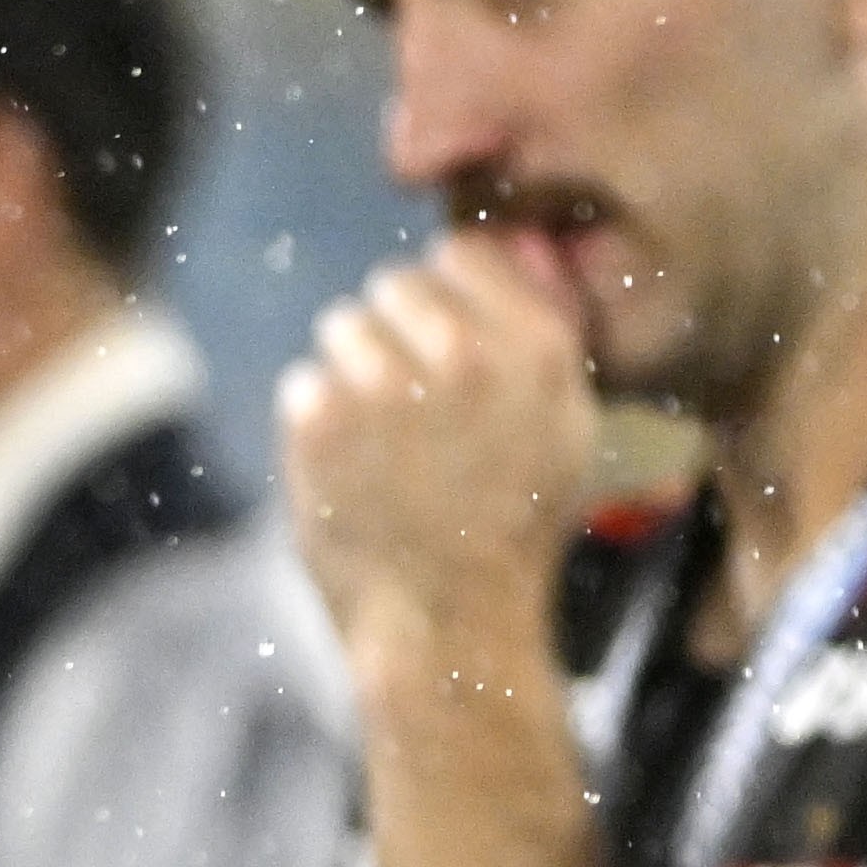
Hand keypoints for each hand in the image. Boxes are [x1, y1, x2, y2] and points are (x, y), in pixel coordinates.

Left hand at [282, 240, 612, 716]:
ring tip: (385, 452)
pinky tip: (351, 476)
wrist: (447, 626)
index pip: (459, 253)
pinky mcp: (321, 418)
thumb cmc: (507, 526)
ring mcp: (386, 384)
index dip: (446, 302)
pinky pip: (303, 382)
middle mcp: (464, 354)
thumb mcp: (562, 425)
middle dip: (394, 338)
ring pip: (342, 327)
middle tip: (411, 420)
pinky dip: (315, 426)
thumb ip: (543, 326)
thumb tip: (519, 241)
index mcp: (535, 346)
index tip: (446, 359)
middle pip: (393, 284)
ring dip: (351, 378)